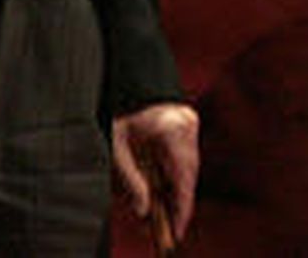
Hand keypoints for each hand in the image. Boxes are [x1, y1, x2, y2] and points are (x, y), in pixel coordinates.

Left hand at [113, 101, 199, 246]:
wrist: (131, 75)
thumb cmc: (121, 104)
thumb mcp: (117, 144)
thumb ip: (131, 178)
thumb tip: (143, 211)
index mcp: (172, 129)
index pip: (183, 177)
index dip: (182, 208)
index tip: (177, 231)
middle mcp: (187, 125)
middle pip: (189, 174)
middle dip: (180, 203)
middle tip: (172, 230)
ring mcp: (190, 121)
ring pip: (189, 166)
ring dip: (177, 190)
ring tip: (167, 215)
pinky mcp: (187, 121)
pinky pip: (186, 155)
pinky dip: (176, 174)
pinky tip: (166, 190)